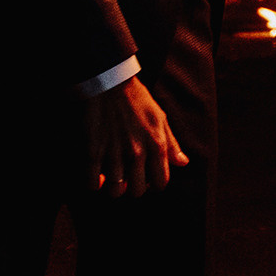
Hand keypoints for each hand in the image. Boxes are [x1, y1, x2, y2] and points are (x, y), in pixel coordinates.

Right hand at [84, 76, 187, 197]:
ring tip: (113, 179)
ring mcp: (115, 153)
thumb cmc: (138, 100)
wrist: (111, 84)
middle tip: (129, 179)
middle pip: (137, 191)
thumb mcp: (161, 119)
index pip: (161, 182)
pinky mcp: (94, 151)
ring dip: (113, 188)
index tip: (148, 177)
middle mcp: (137, 153)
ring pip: (115, 191)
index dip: (155, 183)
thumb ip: (172, 144)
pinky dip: (94, 184)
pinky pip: (92, 183)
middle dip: (134, 188)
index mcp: (157, 145)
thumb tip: (183, 163)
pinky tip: (97, 177)